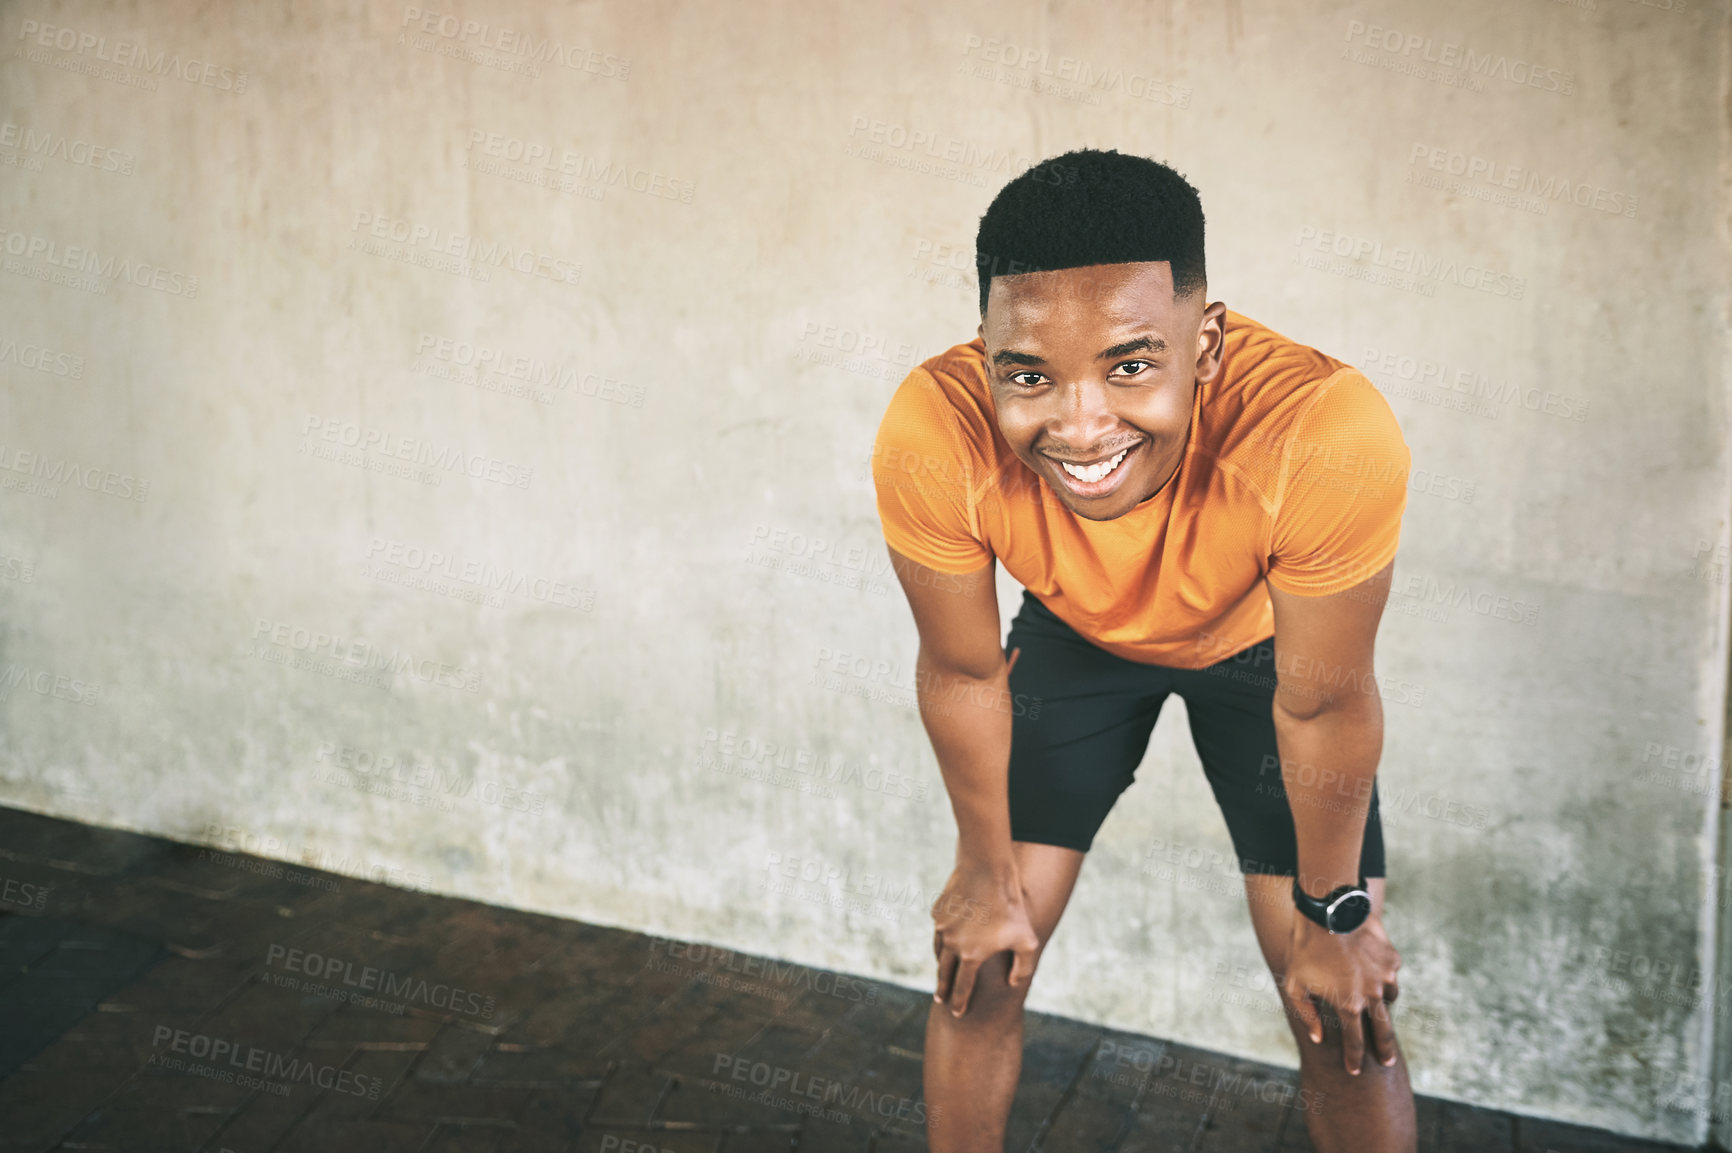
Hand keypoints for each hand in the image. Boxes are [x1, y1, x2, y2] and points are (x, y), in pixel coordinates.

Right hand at [931, 860, 1039, 1017]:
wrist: (987, 870)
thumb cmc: (1011, 906)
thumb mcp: (1027, 940)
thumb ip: (1023, 968)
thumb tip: (1013, 984)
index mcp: (971, 956)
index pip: (962, 987)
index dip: (959, 1002)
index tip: (957, 1013)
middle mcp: (951, 944)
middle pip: (944, 973)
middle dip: (942, 989)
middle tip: (940, 999)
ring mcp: (942, 927)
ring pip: (938, 951)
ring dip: (941, 963)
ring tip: (943, 969)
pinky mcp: (938, 911)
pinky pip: (939, 929)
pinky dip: (942, 937)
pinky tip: (948, 936)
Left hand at [1281, 910, 1401, 1074]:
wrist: (1327, 911)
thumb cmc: (1304, 949)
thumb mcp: (1295, 985)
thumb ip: (1308, 1015)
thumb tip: (1320, 1038)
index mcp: (1349, 1004)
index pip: (1355, 1042)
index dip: (1355, 1059)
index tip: (1354, 1071)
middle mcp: (1372, 995)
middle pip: (1383, 1031)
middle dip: (1383, 1049)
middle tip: (1386, 1061)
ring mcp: (1385, 977)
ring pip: (1389, 999)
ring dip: (1381, 1005)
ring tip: (1373, 1006)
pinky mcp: (1392, 960)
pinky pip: (1390, 976)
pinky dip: (1383, 978)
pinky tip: (1370, 973)